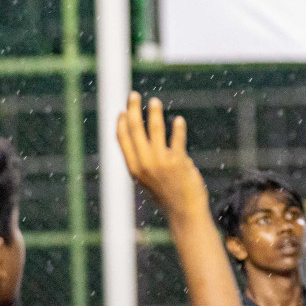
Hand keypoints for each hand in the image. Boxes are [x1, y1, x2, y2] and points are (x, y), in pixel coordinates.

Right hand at [116, 92, 207, 216]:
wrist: (183, 211)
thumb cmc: (166, 194)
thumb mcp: (147, 179)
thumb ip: (143, 161)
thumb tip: (144, 140)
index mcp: (134, 168)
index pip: (122, 139)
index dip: (122, 123)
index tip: (123, 110)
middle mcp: (144, 163)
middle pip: (135, 129)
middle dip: (133, 109)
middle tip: (134, 95)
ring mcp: (161, 162)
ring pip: (155, 129)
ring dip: (154, 113)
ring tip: (155, 102)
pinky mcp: (178, 161)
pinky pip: (177, 139)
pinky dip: (178, 128)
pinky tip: (178, 120)